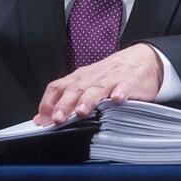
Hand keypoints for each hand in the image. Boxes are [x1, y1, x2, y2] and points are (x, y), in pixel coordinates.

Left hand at [34, 43, 163, 125]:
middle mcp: (91, 78)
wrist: (140, 59)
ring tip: (82, 112)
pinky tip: (118, 100)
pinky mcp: (129, 83)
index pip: (57, 88)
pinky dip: (120, 93)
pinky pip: (124, 87)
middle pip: (74, 90)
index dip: (48, 103)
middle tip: (58, 119)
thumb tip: (40, 119)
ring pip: (96, 89)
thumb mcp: (84, 85)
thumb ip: (62, 101)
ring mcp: (110, 80)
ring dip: (88, 100)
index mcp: (78, 79)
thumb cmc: (109, 75)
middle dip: (64, 105)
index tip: (43, 121)